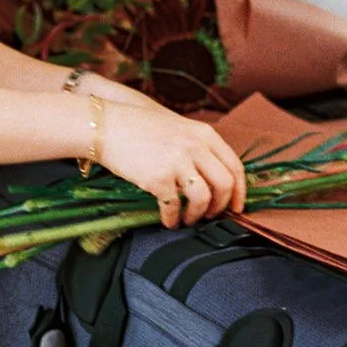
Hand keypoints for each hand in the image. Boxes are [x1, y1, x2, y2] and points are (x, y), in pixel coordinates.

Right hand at [97, 103, 246, 229]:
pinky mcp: (158, 178)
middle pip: (225, 185)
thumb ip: (198, 146)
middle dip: (221, 206)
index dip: (240, 191)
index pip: (235, 166)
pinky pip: (174, 207)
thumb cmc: (139, 127)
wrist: (106, 126)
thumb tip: (213, 177)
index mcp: (204, 134)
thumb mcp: (178, 127)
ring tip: (188, 219)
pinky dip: (173, 219)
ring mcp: (177, 162)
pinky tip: (168, 220)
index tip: (237, 206)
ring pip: (203, 198)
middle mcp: (195, 146)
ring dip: (198, 215)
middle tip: (211, 215)